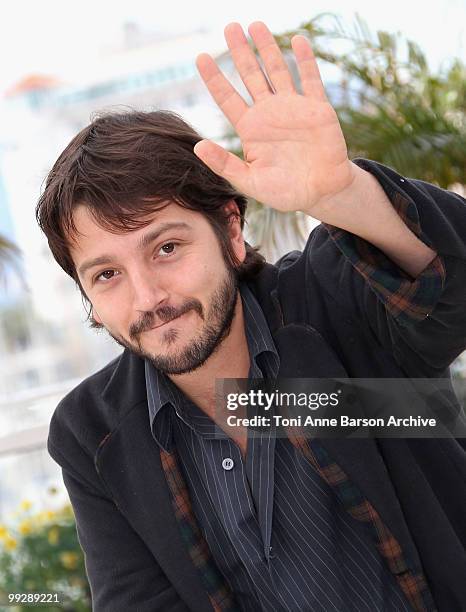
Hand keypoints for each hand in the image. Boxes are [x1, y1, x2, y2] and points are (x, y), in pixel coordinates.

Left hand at [194, 21, 355, 216]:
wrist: (321, 193)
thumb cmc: (286, 192)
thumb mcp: (251, 183)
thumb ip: (225, 165)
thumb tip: (197, 147)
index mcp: (251, 129)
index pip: (227, 98)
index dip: (214, 78)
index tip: (200, 57)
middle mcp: (269, 113)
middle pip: (251, 76)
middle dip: (240, 52)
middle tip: (230, 27)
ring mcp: (293, 108)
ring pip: (277, 70)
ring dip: (267, 48)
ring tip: (255, 25)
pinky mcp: (317, 108)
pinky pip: (310, 79)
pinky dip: (305, 60)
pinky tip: (297, 41)